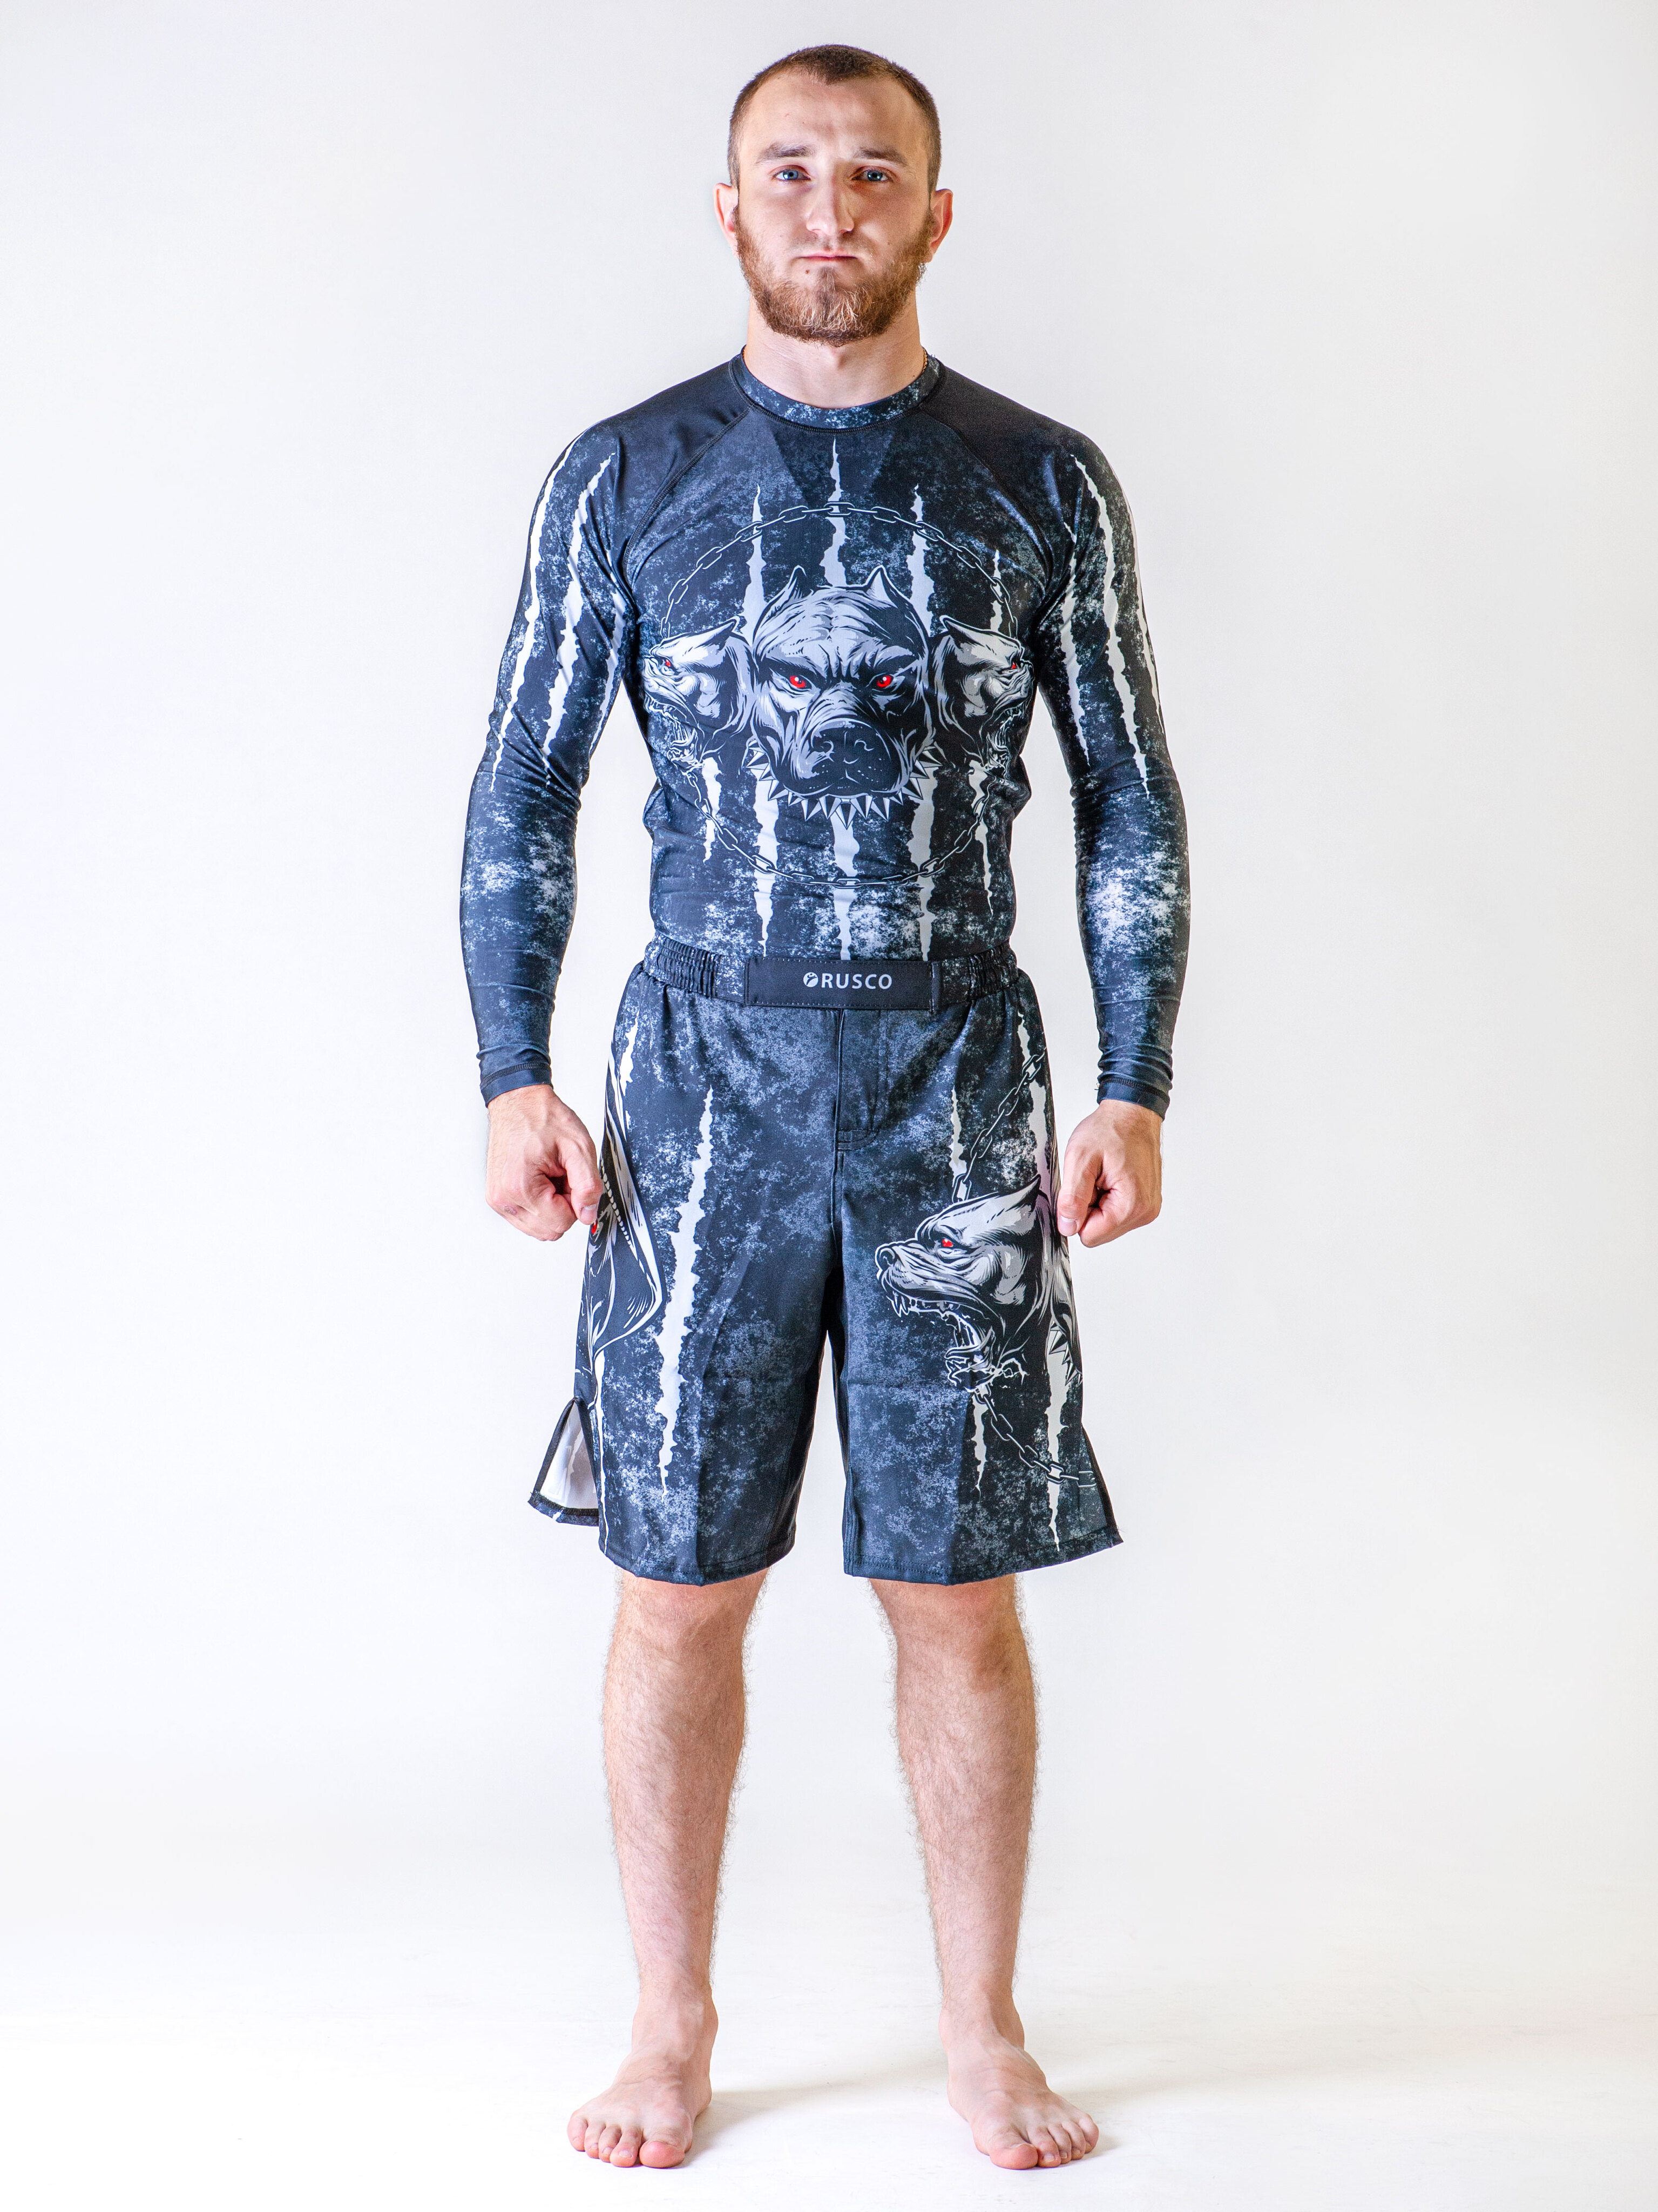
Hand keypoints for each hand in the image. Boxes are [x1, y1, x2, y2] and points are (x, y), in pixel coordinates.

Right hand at [485, 1084, 602, 1241]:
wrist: (518, 1102)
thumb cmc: (543, 1118)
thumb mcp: (578, 1147)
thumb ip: (588, 1185)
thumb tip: (588, 1214)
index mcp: (521, 1188)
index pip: (562, 1223)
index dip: (575, 1203)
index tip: (570, 1177)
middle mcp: (504, 1199)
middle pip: (549, 1231)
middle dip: (564, 1207)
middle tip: (561, 1176)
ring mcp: (498, 1200)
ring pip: (539, 1229)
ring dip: (551, 1207)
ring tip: (549, 1176)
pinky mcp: (497, 1199)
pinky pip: (527, 1219)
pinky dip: (539, 1205)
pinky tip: (540, 1180)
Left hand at [1056, 1100, 1162, 1247]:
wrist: (1133, 1114)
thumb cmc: (1111, 1130)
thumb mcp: (1081, 1159)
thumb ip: (1072, 1197)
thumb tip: (1067, 1227)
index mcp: (1131, 1205)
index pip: (1089, 1236)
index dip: (1077, 1213)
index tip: (1084, 1186)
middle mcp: (1145, 1212)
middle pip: (1099, 1232)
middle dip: (1089, 1208)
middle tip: (1095, 1178)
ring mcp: (1147, 1208)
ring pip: (1106, 1224)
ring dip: (1098, 1203)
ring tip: (1104, 1176)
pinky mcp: (1146, 1203)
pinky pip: (1116, 1214)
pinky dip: (1108, 1198)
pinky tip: (1111, 1177)